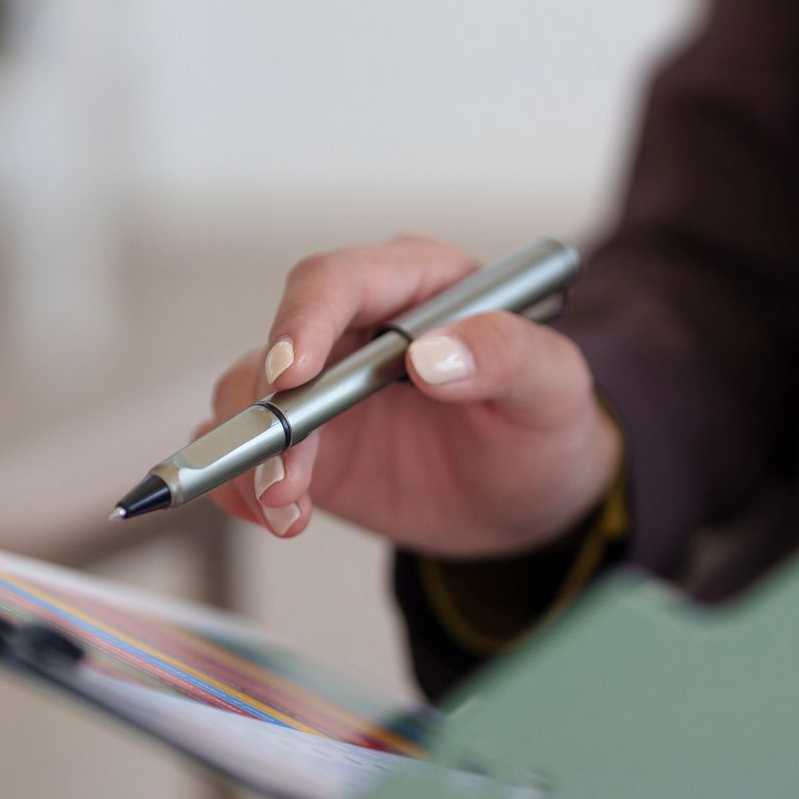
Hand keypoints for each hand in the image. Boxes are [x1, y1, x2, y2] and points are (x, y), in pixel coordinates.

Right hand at [200, 235, 619, 552]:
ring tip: (286, 508)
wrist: (533, 498)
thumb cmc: (547, 424)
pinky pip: (250, 453)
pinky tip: (276, 517)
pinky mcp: (310, 444)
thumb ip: (507, 355)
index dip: (306, 320)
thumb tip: (435, 355)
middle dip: (270, 410)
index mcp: (421, 285)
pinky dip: (243, 485)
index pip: (340, 280)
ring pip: (250, 399)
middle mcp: (360, 326)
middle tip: (286, 474)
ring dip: (253, 455)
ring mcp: (327, 387)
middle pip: (280, 344)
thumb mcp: (554, 386)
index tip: (294, 373)